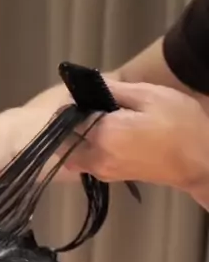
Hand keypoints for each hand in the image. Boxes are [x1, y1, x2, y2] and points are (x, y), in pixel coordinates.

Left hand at [65, 80, 208, 191]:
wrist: (198, 160)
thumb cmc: (177, 124)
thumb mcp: (148, 96)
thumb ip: (113, 91)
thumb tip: (88, 84)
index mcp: (103, 135)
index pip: (68, 118)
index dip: (71, 103)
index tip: (79, 92)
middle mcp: (96, 158)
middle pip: (65, 141)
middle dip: (69, 123)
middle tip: (86, 105)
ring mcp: (102, 172)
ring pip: (74, 154)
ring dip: (77, 137)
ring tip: (96, 118)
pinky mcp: (111, 177)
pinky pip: (87, 162)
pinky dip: (87, 148)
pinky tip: (106, 133)